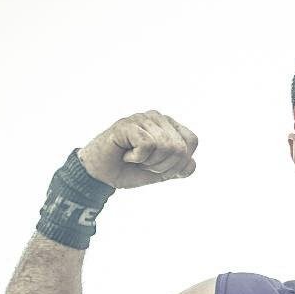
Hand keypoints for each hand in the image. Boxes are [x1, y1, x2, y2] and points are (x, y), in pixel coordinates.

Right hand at [77, 110, 197, 188]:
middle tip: (144, 163)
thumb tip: (191, 163)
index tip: (159, 165)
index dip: (179, 162)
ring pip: (166, 146)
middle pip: (180, 147)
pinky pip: (147, 146)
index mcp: (169, 125)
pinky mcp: (127, 124)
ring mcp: (142, 118)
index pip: (191, 141)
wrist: (102, 176)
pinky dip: (137, 158)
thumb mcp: (161, 172)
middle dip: (163, 165)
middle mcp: (157, 117)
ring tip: (134, 158)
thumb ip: (180, 168)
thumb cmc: (131, 170)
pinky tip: (125, 155)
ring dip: (150, 162)